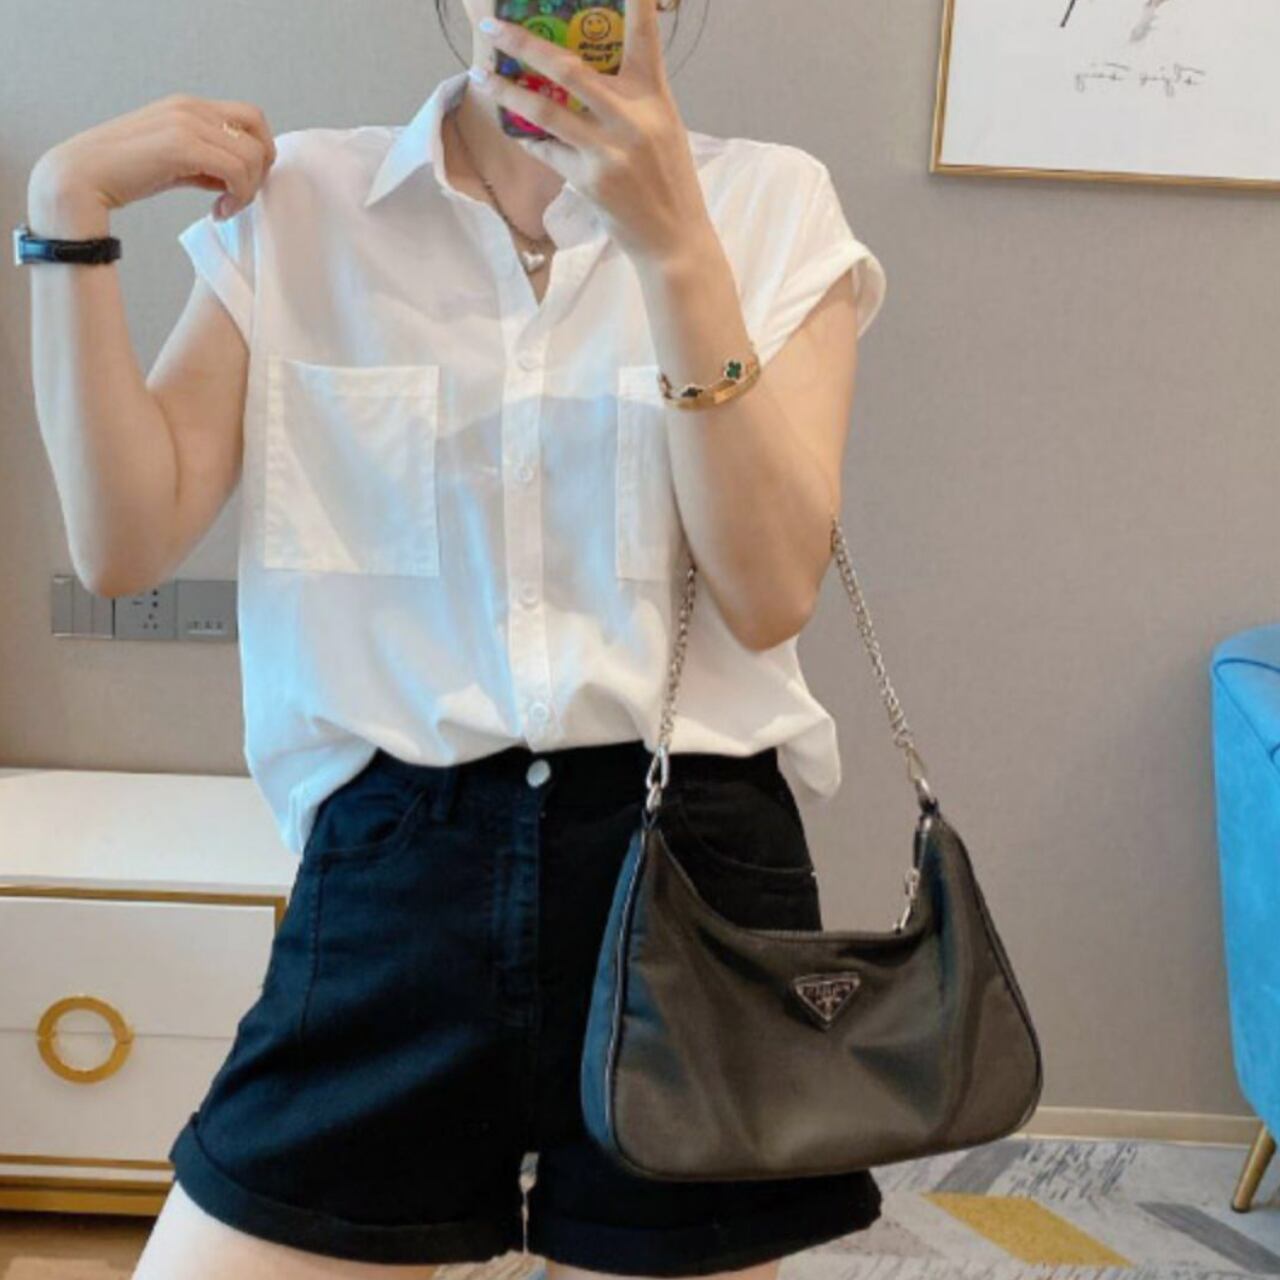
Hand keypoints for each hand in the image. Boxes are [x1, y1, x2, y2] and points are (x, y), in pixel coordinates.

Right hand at [28, 93, 276, 236]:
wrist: (83, 176)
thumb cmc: (126, 174)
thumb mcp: (176, 163)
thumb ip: (207, 163)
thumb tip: (238, 179)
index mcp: (189, 106)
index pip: (251, 117)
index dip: (260, 151)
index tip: (244, 183)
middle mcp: (190, 107)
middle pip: (258, 132)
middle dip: (261, 170)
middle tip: (241, 196)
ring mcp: (186, 123)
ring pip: (251, 156)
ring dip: (247, 190)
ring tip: (224, 208)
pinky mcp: (182, 145)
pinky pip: (235, 171)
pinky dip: (237, 196)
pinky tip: (218, 211)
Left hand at [472, 0, 714, 268]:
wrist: (673, 239)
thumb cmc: (668, 180)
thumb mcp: (663, 129)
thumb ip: (633, 98)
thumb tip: (586, 74)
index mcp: (654, 97)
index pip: (644, 37)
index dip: (634, 1)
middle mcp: (632, 118)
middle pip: (569, 68)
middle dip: (524, 44)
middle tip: (493, 29)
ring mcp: (609, 150)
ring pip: (545, 110)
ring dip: (508, 92)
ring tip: (484, 77)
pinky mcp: (590, 180)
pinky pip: (547, 151)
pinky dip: (530, 138)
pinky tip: (516, 129)